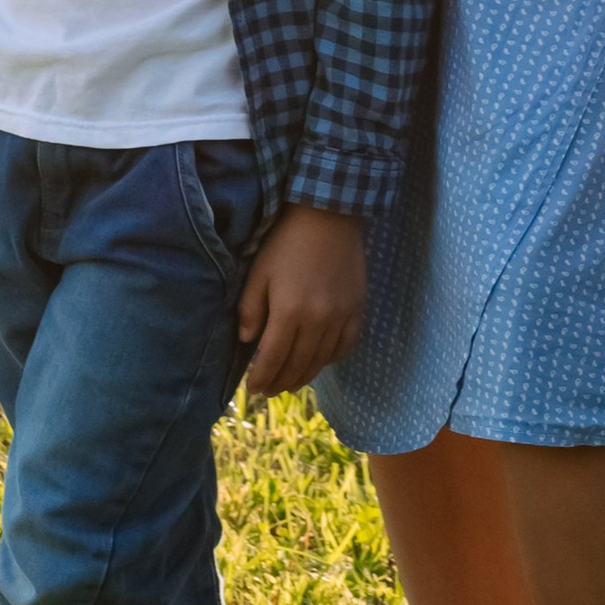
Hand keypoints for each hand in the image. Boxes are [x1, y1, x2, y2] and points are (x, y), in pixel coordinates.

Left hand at [237, 204, 365, 397]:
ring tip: (290, 383)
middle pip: (298, 366)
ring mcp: (341, 316)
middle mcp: (318, 320)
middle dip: (280, 383)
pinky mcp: (357, 309)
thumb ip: (250, 309)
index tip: (253, 388)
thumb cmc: (286, 241)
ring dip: (304, 376)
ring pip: (322, 361)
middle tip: (270, 390)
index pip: (272, 359)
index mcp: (289, 312)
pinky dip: (331, 359)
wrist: (329, 215)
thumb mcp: (259, 272)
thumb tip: (247, 341)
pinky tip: (319, 362)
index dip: (261, 378)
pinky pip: (346, 346)